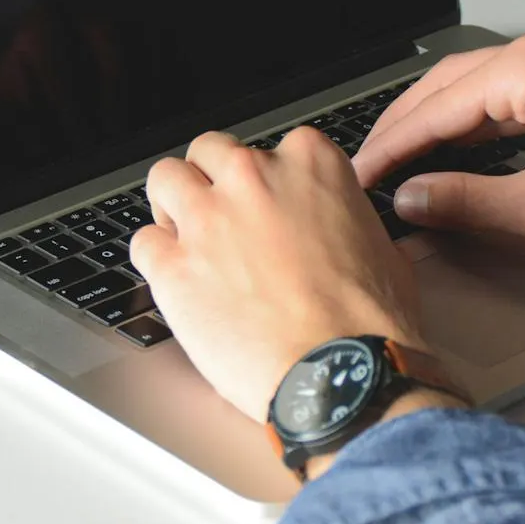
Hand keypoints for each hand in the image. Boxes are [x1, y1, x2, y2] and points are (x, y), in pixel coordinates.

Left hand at [130, 129, 423, 422]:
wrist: (341, 376)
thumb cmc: (369, 325)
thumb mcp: (382, 249)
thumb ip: (347, 222)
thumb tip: (342, 233)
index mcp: (309, 164)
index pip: (270, 148)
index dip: (264, 181)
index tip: (266, 206)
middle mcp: (252, 178)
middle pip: (208, 152)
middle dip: (212, 181)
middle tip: (221, 218)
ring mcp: (207, 219)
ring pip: (164, 179)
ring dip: (173, 205)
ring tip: (186, 238)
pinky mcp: (173, 266)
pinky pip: (142, 243)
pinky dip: (155, 259)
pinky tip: (176, 281)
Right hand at [352, 29, 524, 270]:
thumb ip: (465, 202)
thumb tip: (413, 199)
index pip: (436, 107)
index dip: (392, 146)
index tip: (363, 174)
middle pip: (452, 84)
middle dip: (407, 125)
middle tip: (371, 162)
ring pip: (483, 86)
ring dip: (442, 121)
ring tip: (407, 156)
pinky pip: (515, 92)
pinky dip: (480, 120)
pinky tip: (466, 145)